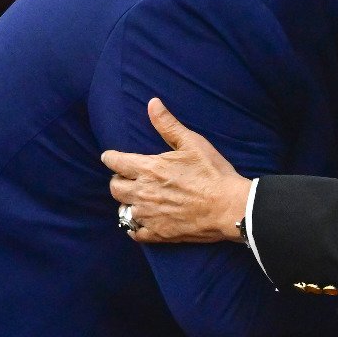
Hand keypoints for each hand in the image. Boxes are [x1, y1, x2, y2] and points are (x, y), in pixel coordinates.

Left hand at [101, 98, 249, 243]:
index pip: (116, 162)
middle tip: (125, 177)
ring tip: (135, 199)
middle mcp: (143, 193)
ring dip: (127, 203)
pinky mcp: (159, 233)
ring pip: (123, 210)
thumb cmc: (212, 172)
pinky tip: (141, 222)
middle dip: (117, 180)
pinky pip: (135, 232)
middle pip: (115, 188)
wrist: (228, 207)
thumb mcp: (192, 142)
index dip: (110, 158)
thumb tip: (152, 103)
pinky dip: (134, 227)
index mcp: (149, 168)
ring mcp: (149, 215)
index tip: (108, 157)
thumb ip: (168, 124)